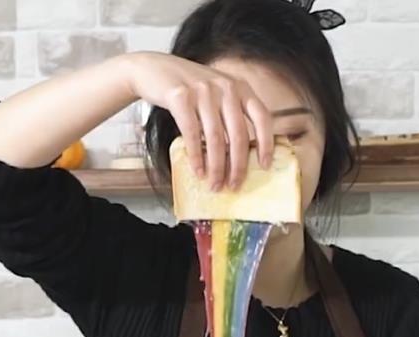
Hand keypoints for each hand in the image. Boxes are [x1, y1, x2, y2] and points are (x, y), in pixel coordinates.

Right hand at [121, 51, 274, 190]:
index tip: (265, 165)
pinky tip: (198, 171)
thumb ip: (230, 112)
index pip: (262, 116)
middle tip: (235, 185)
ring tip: (215, 184)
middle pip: (238, 134)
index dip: (267, 142)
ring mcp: (203, 90)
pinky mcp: (180, 97)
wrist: (152, 68)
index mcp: (239, 86)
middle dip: (238, 165)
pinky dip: (196, 156)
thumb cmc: (188, 87)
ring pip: (216, 138)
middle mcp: (224, 86)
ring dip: (216, 167)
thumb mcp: (216, 91)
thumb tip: (241, 153)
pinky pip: (192, 134)